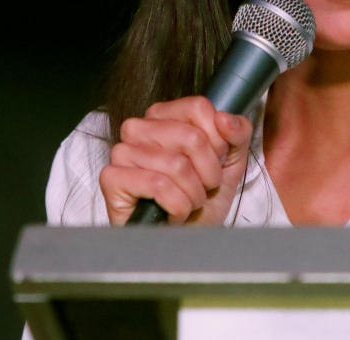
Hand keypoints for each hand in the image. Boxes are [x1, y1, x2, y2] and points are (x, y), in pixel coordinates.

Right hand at [99, 96, 252, 225]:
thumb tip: (224, 118)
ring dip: (193, 193)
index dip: (217, 141)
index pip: (199, 108)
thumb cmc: (204, 199)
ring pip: (176, 165)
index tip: (215, 161)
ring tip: (189, 202)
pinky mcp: (112, 178)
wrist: (186, 241)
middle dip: (208, 171)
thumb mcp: (231, 161)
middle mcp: (139, 128)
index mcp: (164, 115)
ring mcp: (122, 152)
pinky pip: (158, 185)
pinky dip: (177, 206)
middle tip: (203, 187)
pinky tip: (173, 213)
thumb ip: (237, 132)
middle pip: (191, 137)